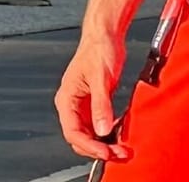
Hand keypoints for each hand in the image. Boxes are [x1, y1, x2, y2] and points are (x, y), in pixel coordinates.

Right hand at [55, 32, 127, 161]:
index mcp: (66, 98)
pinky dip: (109, 134)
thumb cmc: (99, 49)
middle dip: (98, 149)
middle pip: (80, 137)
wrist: (105, 34)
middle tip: (118, 154)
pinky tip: (121, 136)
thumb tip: (101, 130)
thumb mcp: (101, 77)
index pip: (73, 131)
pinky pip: (98, 125)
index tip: (105, 152)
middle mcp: (71, 104)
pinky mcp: (94, 103)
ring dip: (104, 144)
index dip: (89, 146)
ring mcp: (82, 105)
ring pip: (90, 134)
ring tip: (122, 149)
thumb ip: (101, 105)